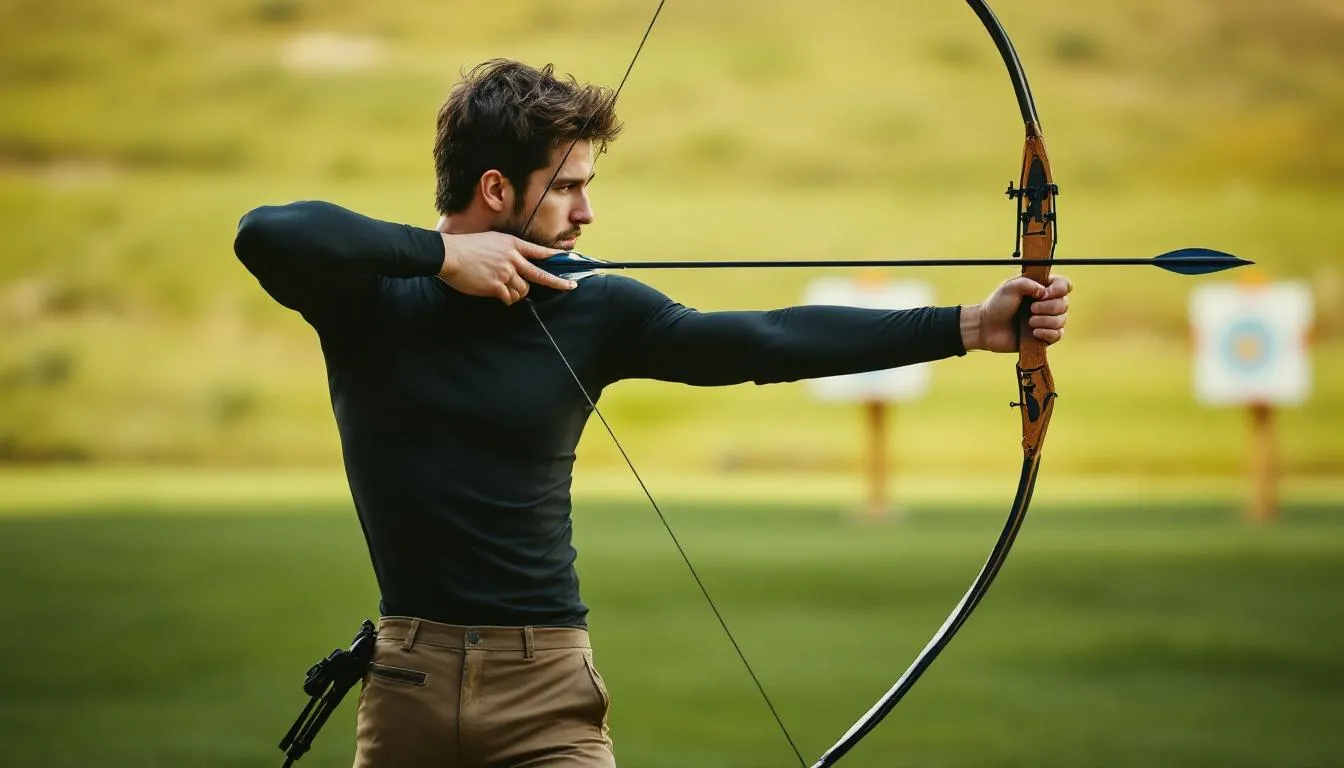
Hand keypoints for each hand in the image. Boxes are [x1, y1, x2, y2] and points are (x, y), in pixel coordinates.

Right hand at [437, 232, 576, 304]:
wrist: (450, 254)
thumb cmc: (467, 247)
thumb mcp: (492, 240)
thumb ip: (507, 251)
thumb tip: (517, 265)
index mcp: (512, 244)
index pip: (538, 251)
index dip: (554, 257)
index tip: (567, 259)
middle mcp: (512, 258)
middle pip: (540, 275)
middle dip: (558, 282)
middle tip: (571, 287)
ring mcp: (505, 272)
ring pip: (523, 290)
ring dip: (517, 293)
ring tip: (504, 289)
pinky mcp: (496, 285)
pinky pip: (509, 298)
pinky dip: (506, 299)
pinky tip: (497, 294)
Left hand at [961, 274, 1071, 352]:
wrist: (987, 328)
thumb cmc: (996, 305)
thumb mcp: (1009, 287)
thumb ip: (1027, 283)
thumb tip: (1044, 292)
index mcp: (1041, 288)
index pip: (1064, 285)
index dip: (1060, 289)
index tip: (1045, 294)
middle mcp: (1047, 303)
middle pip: (1064, 303)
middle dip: (1048, 307)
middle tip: (1031, 309)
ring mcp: (1046, 320)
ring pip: (1062, 320)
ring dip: (1045, 321)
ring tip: (1028, 322)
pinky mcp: (1044, 336)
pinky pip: (1058, 335)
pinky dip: (1047, 333)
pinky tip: (1034, 332)